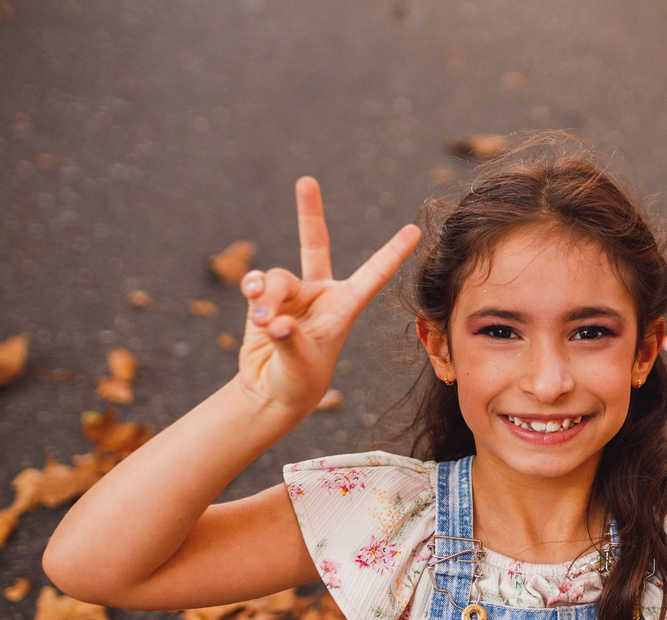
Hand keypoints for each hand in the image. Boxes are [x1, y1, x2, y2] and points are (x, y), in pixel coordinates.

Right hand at [236, 177, 420, 413]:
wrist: (271, 391)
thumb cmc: (298, 382)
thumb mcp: (300, 365)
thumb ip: (288, 339)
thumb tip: (273, 320)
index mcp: (344, 307)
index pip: (373, 274)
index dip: (393, 252)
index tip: (415, 230)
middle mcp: (320, 294)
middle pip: (314, 243)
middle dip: (309, 212)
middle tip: (306, 181)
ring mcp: (291, 295)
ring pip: (276, 277)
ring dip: (267, 297)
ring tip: (266, 323)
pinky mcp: (263, 300)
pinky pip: (255, 283)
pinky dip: (251, 289)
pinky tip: (252, 301)